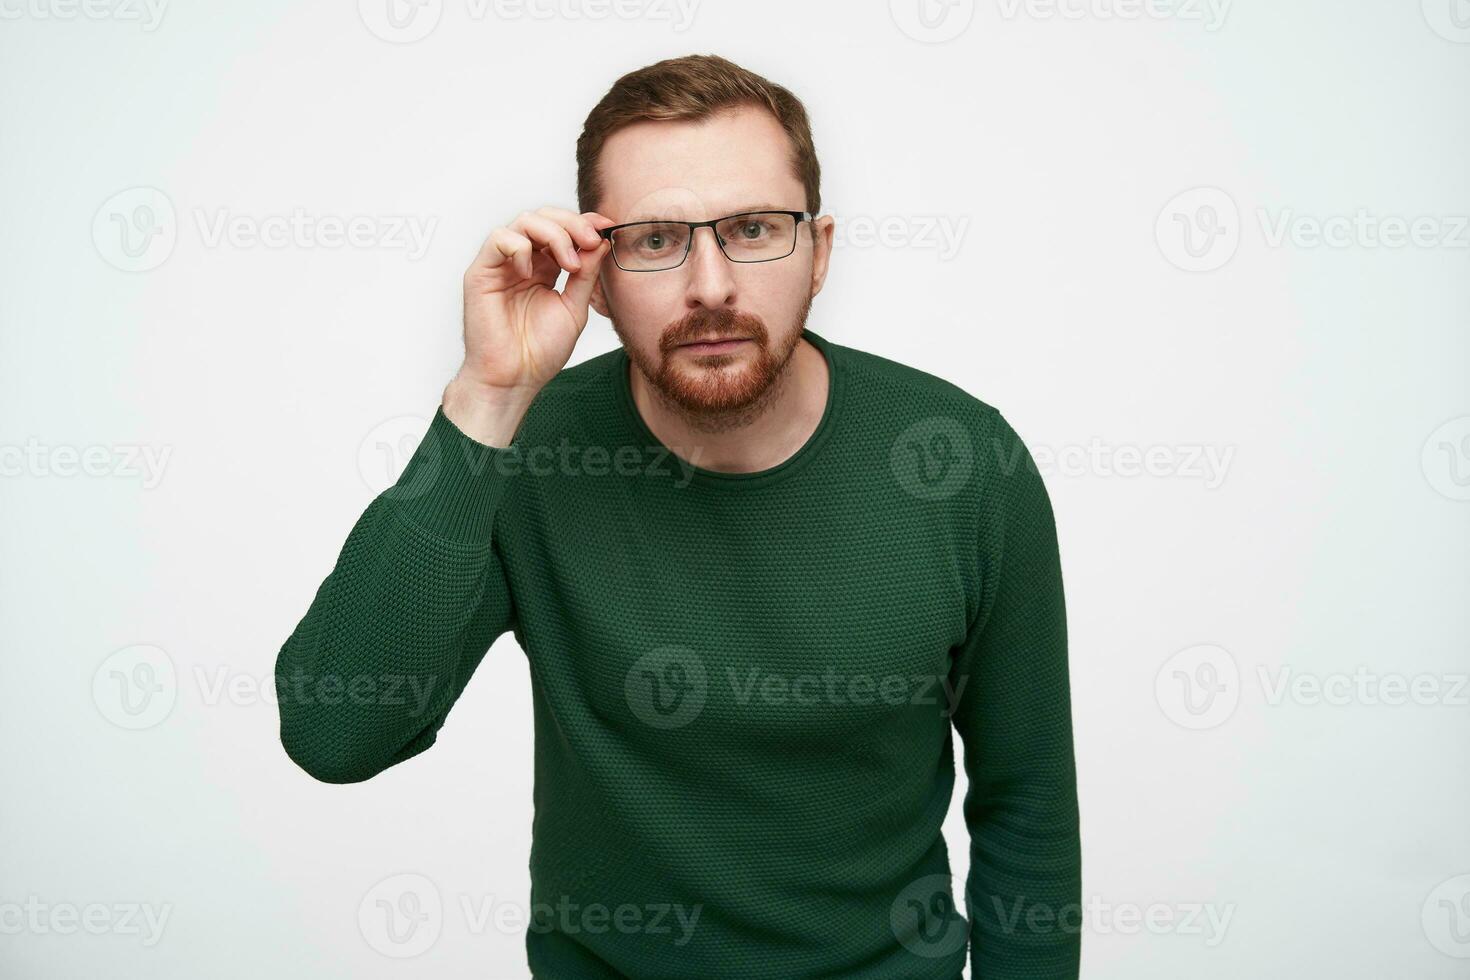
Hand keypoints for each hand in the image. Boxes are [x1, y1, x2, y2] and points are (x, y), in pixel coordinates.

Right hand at [444, 207, 615, 444]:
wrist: (515, 378)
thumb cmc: (540, 351)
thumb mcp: (574, 307)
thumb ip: (586, 274)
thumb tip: (601, 241)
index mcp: (545, 268)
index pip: (563, 230)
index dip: (585, 222)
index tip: (607, 227)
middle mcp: (523, 261)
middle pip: (545, 217)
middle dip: (572, 224)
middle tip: (591, 242)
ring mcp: (502, 264)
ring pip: (525, 221)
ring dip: (553, 234)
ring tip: (569, 263)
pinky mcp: (481, 272)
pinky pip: (498, 238)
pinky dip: (519, 246)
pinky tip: (530, 271)